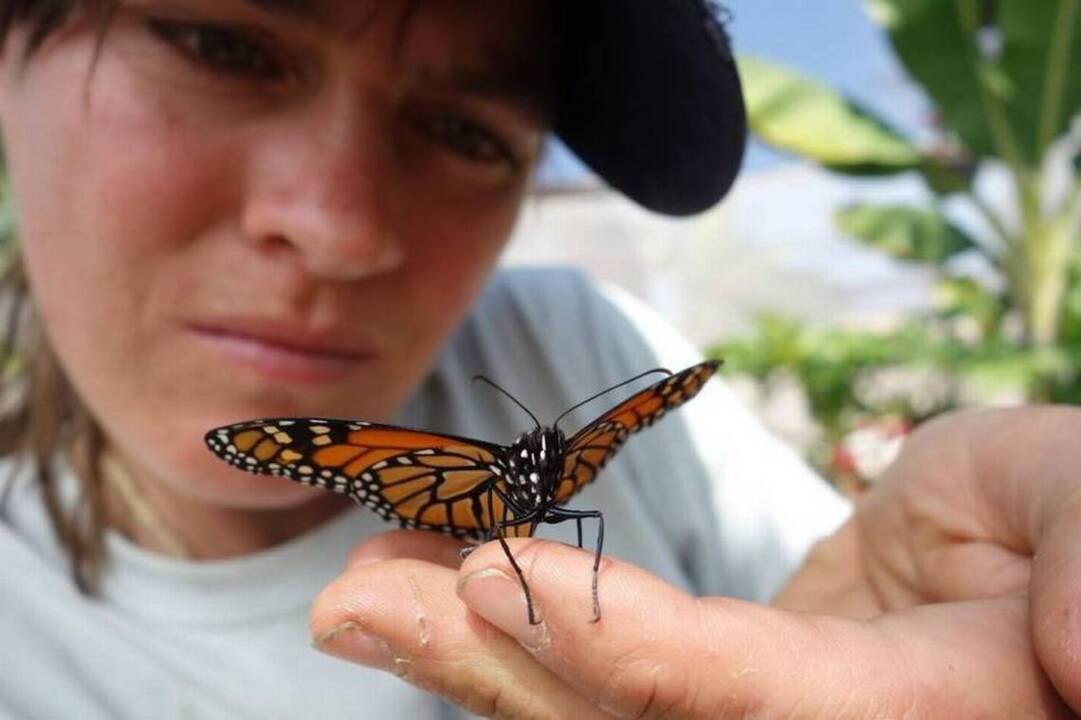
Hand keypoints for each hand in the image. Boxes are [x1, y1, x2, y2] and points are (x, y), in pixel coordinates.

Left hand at [310, 406, 1080, 717]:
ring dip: (464, 649)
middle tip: (351, 601)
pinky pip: (597, 669)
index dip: (622, 649)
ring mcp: (748, 716)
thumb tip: (1078, 651)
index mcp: (909, 715)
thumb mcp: (1078, 509)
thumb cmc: (1058, 518)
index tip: (492, 573)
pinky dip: (512, 627)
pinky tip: (430, 577)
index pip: (744, 702)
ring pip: (587, 709)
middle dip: (487, 665)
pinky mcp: (714, 685)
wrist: (1026, 557)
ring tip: (356, 590)